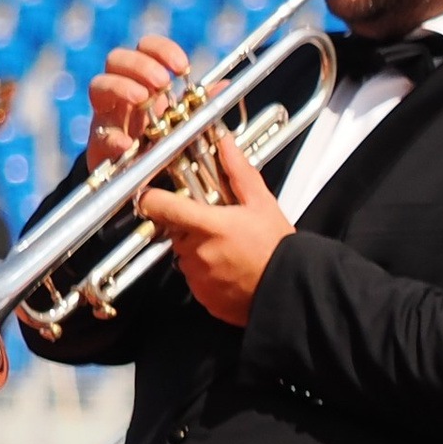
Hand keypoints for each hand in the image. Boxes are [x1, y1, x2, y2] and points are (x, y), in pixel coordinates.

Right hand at [86, 32, 190, 170]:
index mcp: (143, 82)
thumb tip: (223, 86)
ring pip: (98, 85)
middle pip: (116, 59)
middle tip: (162, 82)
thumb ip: (202, 105)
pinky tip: (128, 143)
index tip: (182, 66)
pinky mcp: (100, 146)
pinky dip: (112, 137)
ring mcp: (106, 117)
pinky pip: (99, 136)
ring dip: (120, 87)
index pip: (144, 49)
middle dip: (140, 65)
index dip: (160, 49)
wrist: (144, 181)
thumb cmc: (165, 144)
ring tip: (142, 98)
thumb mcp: (186, 122)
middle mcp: (120, 93)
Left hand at [137, 122, 291, 326]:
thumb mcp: (262, 203)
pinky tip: (231, 269)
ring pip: (186, 256)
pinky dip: (208, 274)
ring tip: (230, 249)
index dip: (152, 199)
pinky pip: (196, 280)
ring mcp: (198, 277)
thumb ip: (238, 172)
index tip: (155, 197)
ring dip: (200, 250)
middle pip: (176, 231)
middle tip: (218, 226)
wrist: (289, 289)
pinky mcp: (203, 297)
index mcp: (208, 225)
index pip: (160, 206)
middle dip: (192, 226)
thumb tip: (226, 146)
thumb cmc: (278, 249)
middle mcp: (198, 252)